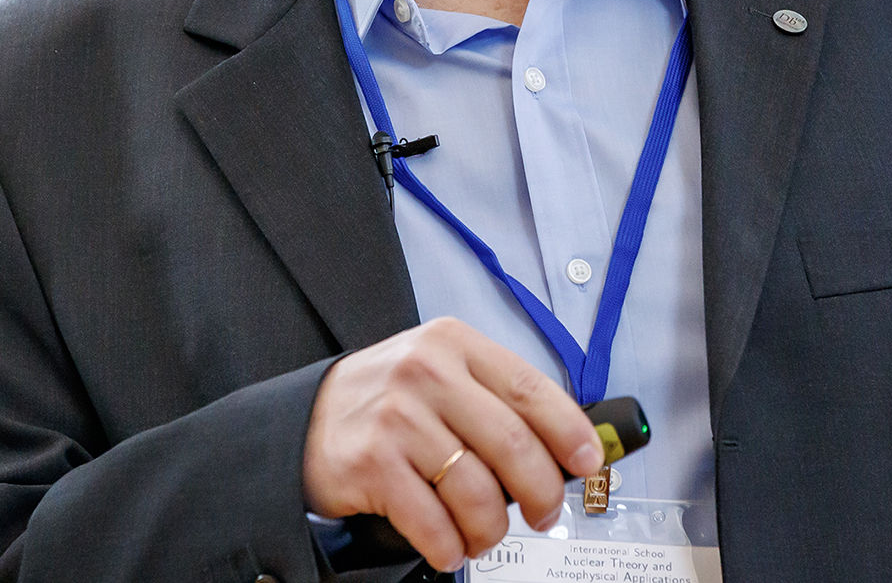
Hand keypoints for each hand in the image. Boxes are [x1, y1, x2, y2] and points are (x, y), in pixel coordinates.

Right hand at [303, 317, 603, 571]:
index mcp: (453, 345)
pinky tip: (448, 544)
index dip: (569, 430)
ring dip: (491, 529)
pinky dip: (450, 546)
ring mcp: (397, 417)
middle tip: (543, 513)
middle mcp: (426, 373)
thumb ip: (494, 400)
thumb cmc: (386, 403)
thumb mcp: (439, 376)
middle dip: (541, 492)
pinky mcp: (371, 462)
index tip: (588, 461)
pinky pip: (434, 522)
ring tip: (484, 534)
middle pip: (513, 444)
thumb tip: (566, 444)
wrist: (303, 421)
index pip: (529, 388)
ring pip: (477, 491)